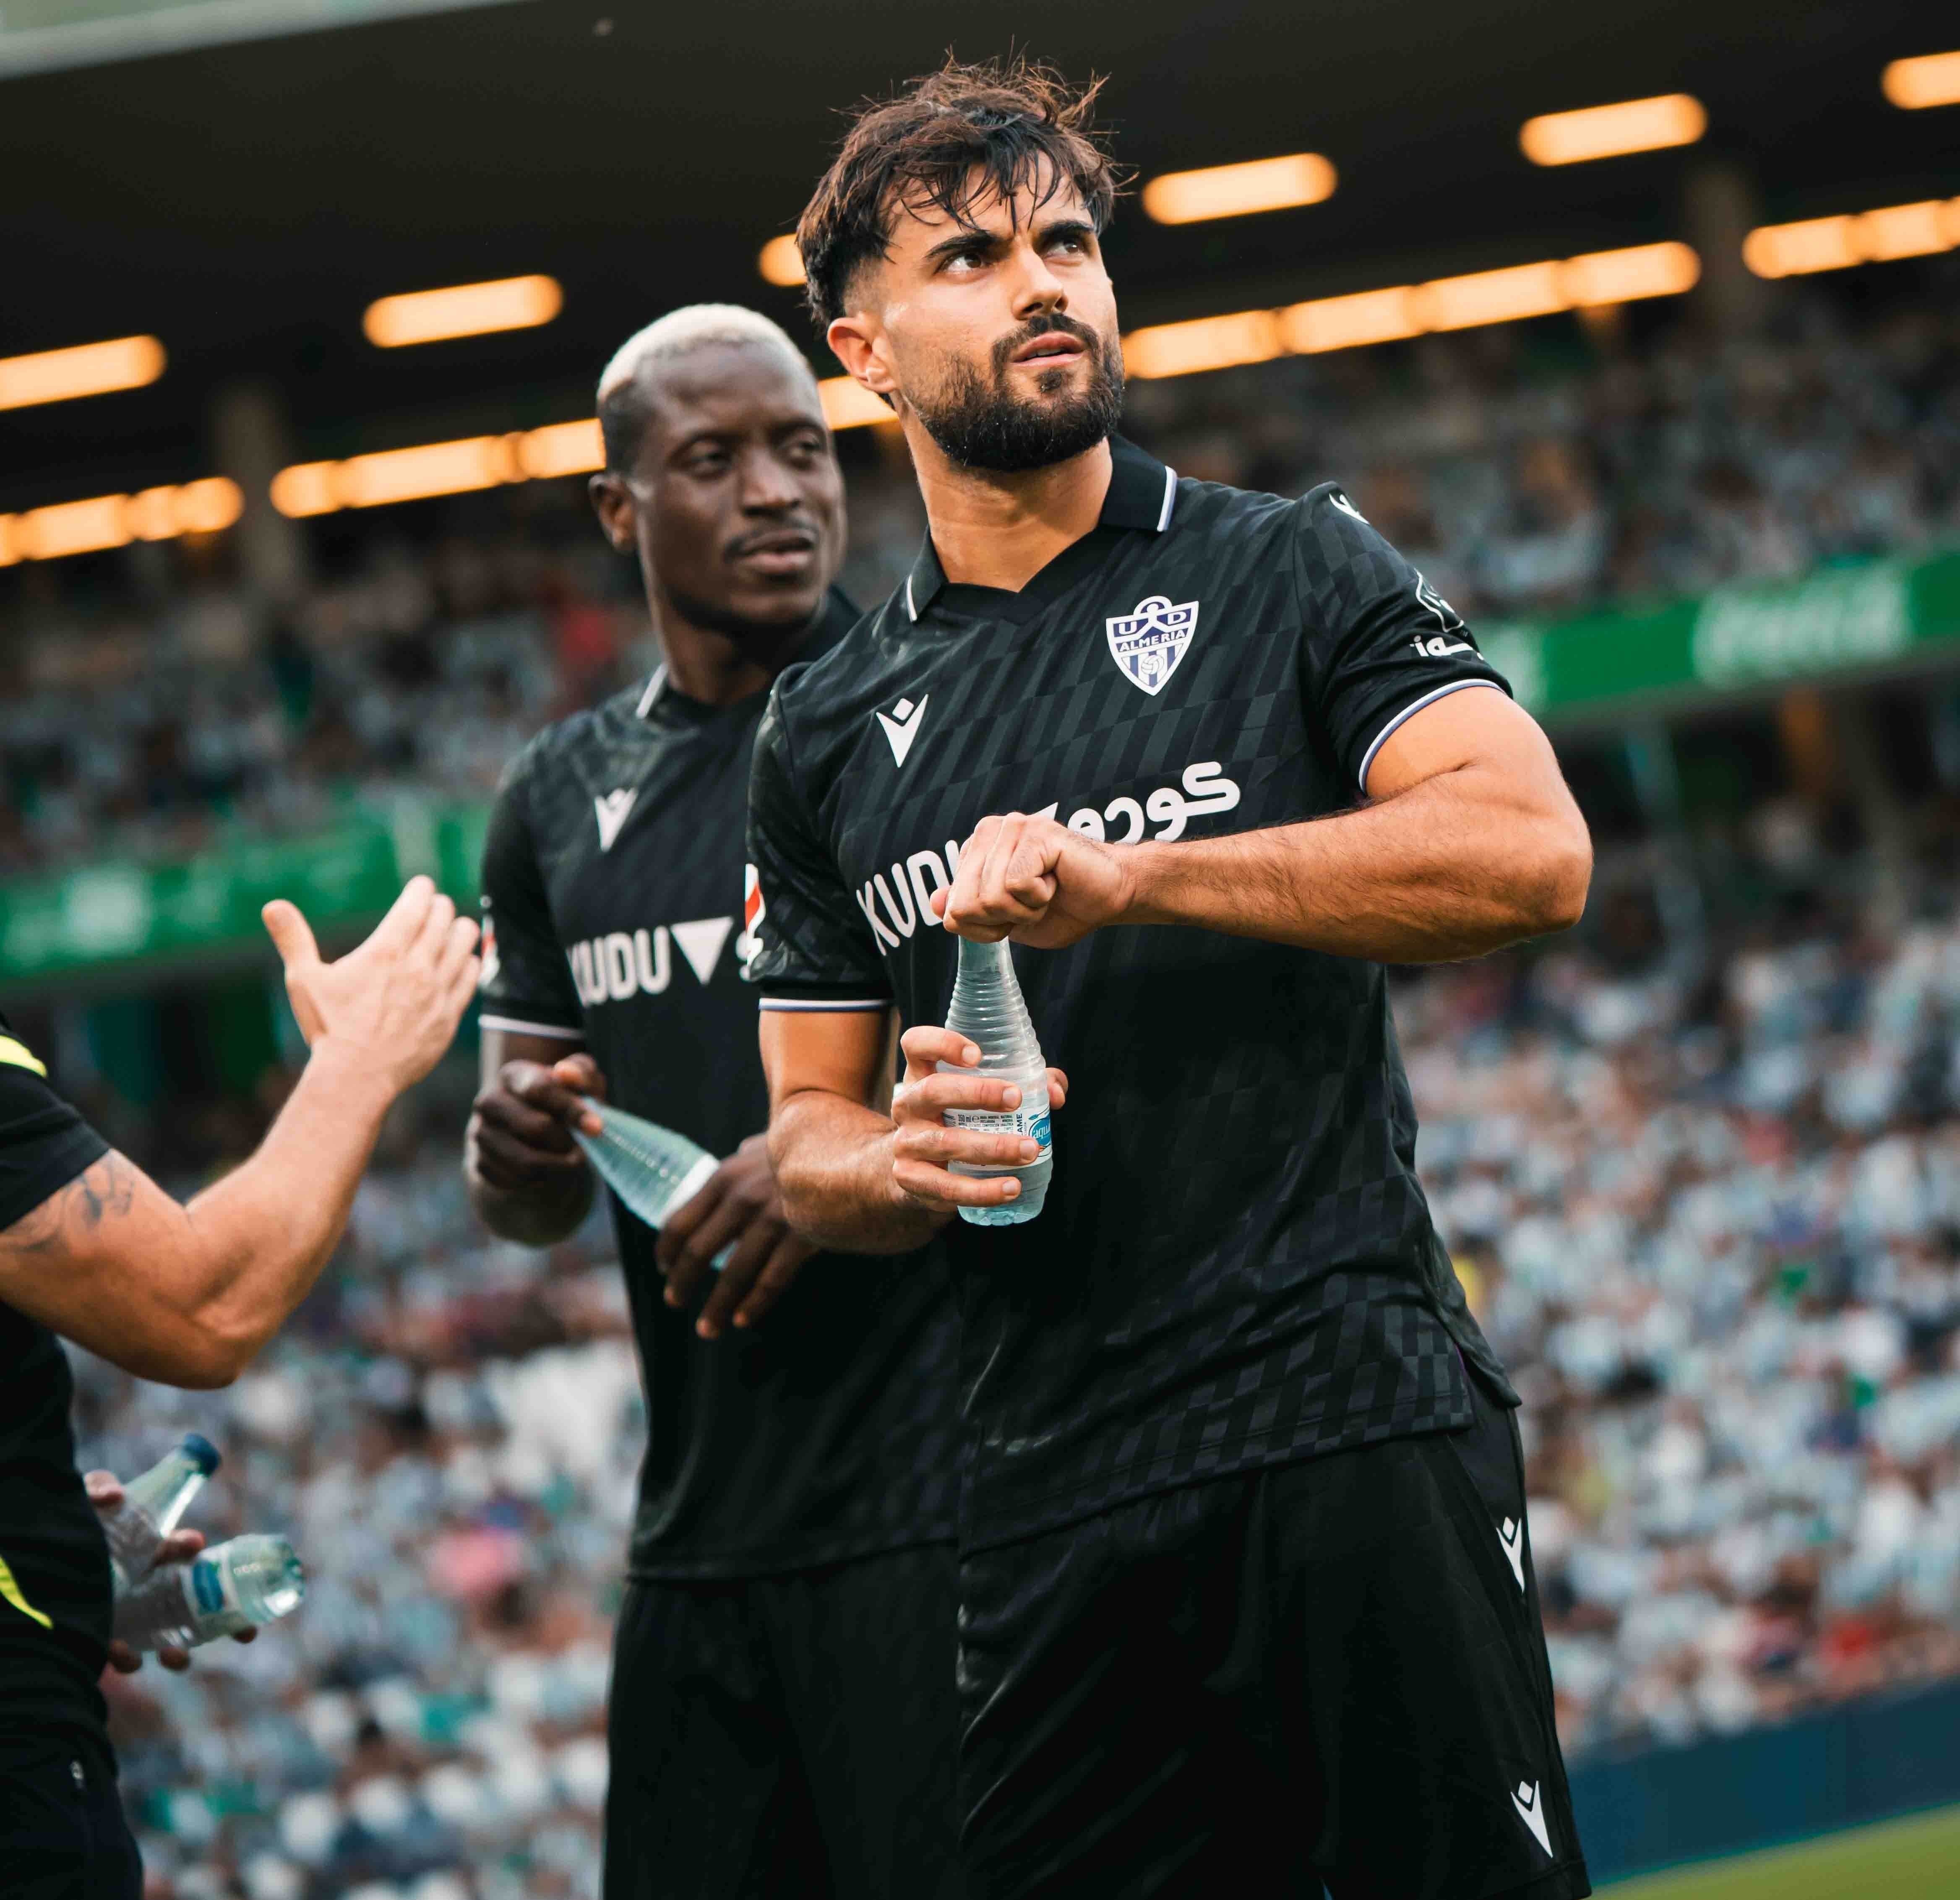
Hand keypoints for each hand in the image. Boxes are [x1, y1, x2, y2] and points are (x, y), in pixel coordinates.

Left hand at [87, 1472, 254, 1674]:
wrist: (45, 1570)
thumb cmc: (79, 1531)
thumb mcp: (86, 1506)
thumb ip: (98, 1489)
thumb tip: (116, 1496)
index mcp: (153, 1553)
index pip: (184, 1552)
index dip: (193, 1549)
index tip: (196, 1543)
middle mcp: (149, 1587)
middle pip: (198, 1606)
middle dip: (227, 1620)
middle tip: (247, 1631)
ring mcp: (131, 1616)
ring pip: (166, 1641)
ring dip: (179, 1653)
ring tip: (178, 1656)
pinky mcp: (105, 1640)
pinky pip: (122, 1656)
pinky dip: (128, 1657)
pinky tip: (126, 1653)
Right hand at [263, 876, 480, 1093]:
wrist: (356, 1077)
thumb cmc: (328, 1028)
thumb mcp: (304, 980)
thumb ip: (292, 939)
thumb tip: (272, 906)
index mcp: (385, 952)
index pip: (417, 904)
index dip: (422, 889)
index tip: (421, 886)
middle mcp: (418, 967)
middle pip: (444, 918)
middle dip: (439, 906)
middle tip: (433, 907)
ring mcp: (438, 991)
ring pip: (465, 942)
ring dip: (459, 929)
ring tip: (450, 929)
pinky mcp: (450, 1014)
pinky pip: (472, 975)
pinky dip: (469, 961)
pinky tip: (461, 960)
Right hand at [468, 1054, 606, 1191]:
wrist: (534, 1134)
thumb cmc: (562, 1103)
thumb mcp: (579, 1083)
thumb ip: (580, 1072)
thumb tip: (566, 1073)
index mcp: (513, 1075)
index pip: (541, 1089)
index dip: (572, 1108)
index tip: (597, 1127)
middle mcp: (489, 1102)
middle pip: (535, 1127)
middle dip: (566, 1141)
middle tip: (584, 1150)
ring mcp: (480, 1134)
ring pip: (525, 1160)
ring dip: (556, 1165)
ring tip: (570, 1160)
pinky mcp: (480, 1164)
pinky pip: (516, 1180)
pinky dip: (540, 1180)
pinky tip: (548, 1170)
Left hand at [656, 1134, 815, 1339]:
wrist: (854, 1145)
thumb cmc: (808, 1145)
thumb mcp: (769, 1144)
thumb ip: (749, 1153)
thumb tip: (740, 1150)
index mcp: (726, 1176)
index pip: (681, 1219)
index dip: (667, 1249)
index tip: (663, 1268)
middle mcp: (742, 1197)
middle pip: (700, 1250)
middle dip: (683, 1282)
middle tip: (675, 1301)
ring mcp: (773, 1217)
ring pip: (734, 1273)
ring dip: (717, 1306)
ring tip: (707, 1329)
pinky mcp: (803, 1236)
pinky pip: (772, 1278)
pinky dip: (754, 1303)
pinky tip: (743, 1319)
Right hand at [889, 1027, 1069, 1214]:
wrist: (920, 1172)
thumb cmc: (960, 1120)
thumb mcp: (981, 1096)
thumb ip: (1025, 1084)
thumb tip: (1055, 1093)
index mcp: (921, 1075)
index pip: (916, 1045)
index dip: (942, 1044)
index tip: (977, 1055)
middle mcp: (907, 1105)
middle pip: (932, 1090)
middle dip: (976, 1093)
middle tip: (1016, 1099)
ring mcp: (906, 1143)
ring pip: (946, 1143)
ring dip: (993, 1147)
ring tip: (1030, 1149)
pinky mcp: (911, 1179)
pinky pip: (947, 1187)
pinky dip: (983, 1190)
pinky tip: (1012, 1188)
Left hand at [936, 812, 1135, 948]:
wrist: (1110, 897)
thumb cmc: (1061, 907)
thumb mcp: (1006, 919)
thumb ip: (969, 911)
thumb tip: (936, 903)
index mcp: (975, 851)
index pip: (952, 910)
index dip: (986, 927)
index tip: (1015, 913)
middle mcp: (988, 832)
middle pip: (966, 905)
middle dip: (1002, 919)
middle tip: (1032, 903)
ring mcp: (1012, 827)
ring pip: (990, 896)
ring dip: (1025, 909)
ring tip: (1045, 890)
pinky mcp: (1036, 833)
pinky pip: (1016, 884)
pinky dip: (1038, 897)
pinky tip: (1054, 881)